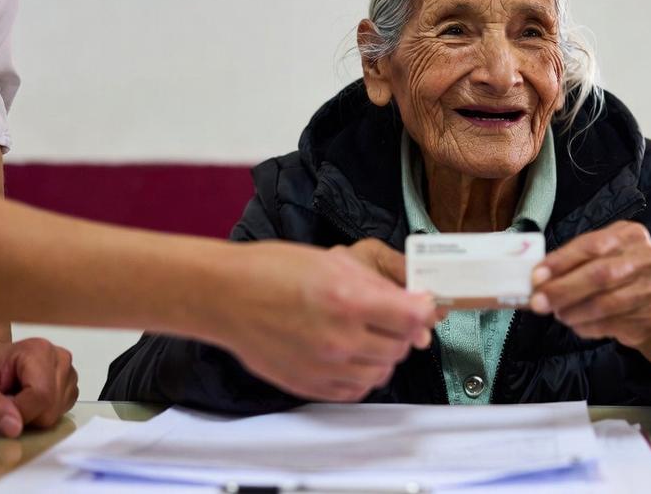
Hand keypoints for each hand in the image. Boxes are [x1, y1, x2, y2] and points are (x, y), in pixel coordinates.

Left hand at [0, 338, 77, 437]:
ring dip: (33, 415)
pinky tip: (29, 400)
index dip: (18, 412)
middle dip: (25, 415)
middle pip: (51, 407)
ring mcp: (69, 372)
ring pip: (56, 413)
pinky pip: (60, 412)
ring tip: (16, 398)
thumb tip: (15, 429)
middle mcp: (61, 358)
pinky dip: (42, 414)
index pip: (41, 396)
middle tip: (5, 402)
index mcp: (39, 351)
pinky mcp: (70, 386)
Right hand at [208, 241, 439, 402]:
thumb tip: (410, 301)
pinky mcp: (310, 384)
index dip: (423, 309)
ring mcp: (325, 366)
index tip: (422, 306)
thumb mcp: (332, 260)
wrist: (227, 297)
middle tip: (392, 317)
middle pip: (401, 347)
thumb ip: (375, 284)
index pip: (413, 317)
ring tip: (367, 335)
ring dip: (383, 354)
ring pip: (381, 372)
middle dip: (403, 331)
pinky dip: (361, 375)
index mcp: (348, 299)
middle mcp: (340, 338)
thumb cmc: (271, 271)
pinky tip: (350, 355)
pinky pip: (355, 390)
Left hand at [529, 221, 650, 380]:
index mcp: (631, 235)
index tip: (536, 277)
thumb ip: (570, 263)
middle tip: (539, 303)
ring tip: (558, 314)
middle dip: (564, 289)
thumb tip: (535, 279)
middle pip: (601, 274)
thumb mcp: (598, 258)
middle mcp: (648, 258)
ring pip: (606, 303)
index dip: (562, 261)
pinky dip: (587, 326)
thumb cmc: (617, 275)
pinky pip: (611, 324)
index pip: (592, 245)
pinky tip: (578, 324)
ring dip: (574, 311)